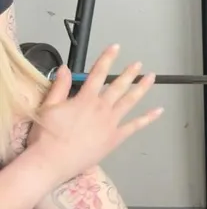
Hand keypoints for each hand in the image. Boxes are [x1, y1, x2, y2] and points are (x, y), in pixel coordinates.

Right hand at [26, 45, 162, 181]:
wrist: (50, 162)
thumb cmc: (46, 135)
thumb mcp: (48, 107)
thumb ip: (59, 86)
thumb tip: (64, 68)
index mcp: (85, 99)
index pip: (98, 74)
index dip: (107, 58)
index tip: (116, 47)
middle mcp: (102, 108)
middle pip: (118, 86)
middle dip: (129, 73)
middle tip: (138, 64)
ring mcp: (111, 123)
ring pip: (130, 101)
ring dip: (141, 88)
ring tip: (151, 77)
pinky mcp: (115, 138)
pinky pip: (135, 126)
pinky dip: (148, 118)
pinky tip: (159, 110)